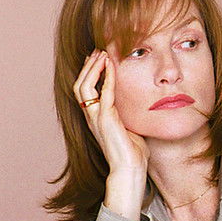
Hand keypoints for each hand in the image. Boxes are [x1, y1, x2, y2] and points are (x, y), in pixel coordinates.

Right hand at [72, 50, 147, 217]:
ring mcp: (96, 118)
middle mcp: (92, 117)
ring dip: (92, 68)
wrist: (130, 170)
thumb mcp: (130, 128)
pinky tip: (111, 66)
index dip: (90, 74)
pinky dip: (106, 77)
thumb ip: (129, 115)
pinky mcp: (105, 120)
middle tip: (97, 51)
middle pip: (80, 85)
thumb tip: (141, 104)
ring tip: (101, 54)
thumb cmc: (133, 153)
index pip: (86, 90)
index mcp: (96, 118)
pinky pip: (103, 93)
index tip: (99, 59)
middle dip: (88, 67)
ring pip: (84, 86)